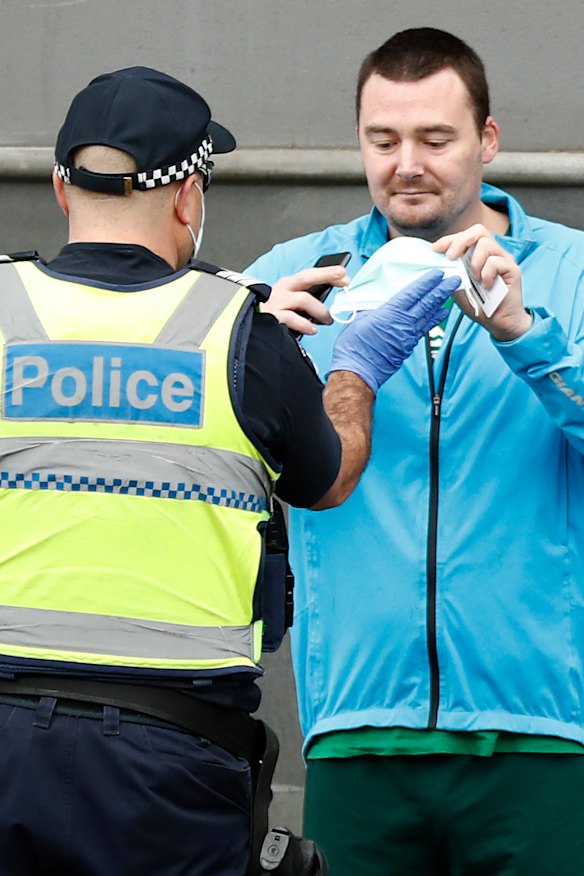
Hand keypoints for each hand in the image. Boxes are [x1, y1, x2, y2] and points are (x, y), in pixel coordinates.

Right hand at [260, 266, 348, 334]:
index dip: (327, 273)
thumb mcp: (289, 306)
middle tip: (343, 278)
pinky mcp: (272, 317)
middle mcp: (281, 290)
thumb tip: (327, 310)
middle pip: (306, 278)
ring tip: (328, 320)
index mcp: (286, 286)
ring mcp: (276, 303)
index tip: (344, 275)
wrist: (247, 328)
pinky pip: (292, 318)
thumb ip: (305, 304)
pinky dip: (305, 323)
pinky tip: (312, 329)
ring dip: (320, 310)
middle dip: (326, 275)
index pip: (309, 275)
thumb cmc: (272, 318)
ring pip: (303, 299)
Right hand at [329, 269, 460, 393]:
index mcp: (391, 313)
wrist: (358, 372)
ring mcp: (408, 336)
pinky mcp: (408, 346)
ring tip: (450, 294)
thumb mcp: (360, 319)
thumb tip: (380, 302)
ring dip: (441, 303)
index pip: (414, 293)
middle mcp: (404, 324)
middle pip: (427, 303)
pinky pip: (425, 329)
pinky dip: (434, 320)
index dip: (427, 282)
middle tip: (455, 280)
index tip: (437, 274)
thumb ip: (373, 308)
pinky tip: (440, 315)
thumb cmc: (354, 348)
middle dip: (442, 290)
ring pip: (429, 316)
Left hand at [433, 224, 531, 341]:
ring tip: (474, 279)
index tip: (436, 248)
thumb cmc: (479, 304)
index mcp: (478, 254)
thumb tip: (436, 261)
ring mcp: (503, 259)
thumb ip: (451, 271)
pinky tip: (486, 286)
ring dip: (475, 262)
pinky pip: (496, 261)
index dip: (450, 238)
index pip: (466, 235)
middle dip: (460, 241)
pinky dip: (486, 274)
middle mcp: (492, 253)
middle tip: (451, 257)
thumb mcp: (458, 286)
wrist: (497, 322)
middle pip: (478, 231)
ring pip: (486, 244)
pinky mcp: (512, 268)